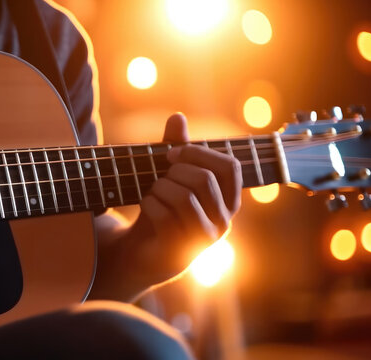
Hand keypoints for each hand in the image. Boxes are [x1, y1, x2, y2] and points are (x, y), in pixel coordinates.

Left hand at [135, 113, 241, 274]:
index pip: (229, 167)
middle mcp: (223, 222)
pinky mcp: (180, 251)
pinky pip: (164, 215)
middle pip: (204, 180)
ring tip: (152, 192)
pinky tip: (145, 205)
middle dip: (174, 171)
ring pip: (184, 198)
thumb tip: (177, 116)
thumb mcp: (170, 176)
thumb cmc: (162, 209)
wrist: (141, 251)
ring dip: (159, 188)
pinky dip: (148, 203)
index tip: (171, 153)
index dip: (198, 153)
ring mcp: (203, 240)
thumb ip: (176, 148)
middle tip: (158, 177)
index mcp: (228, 200)